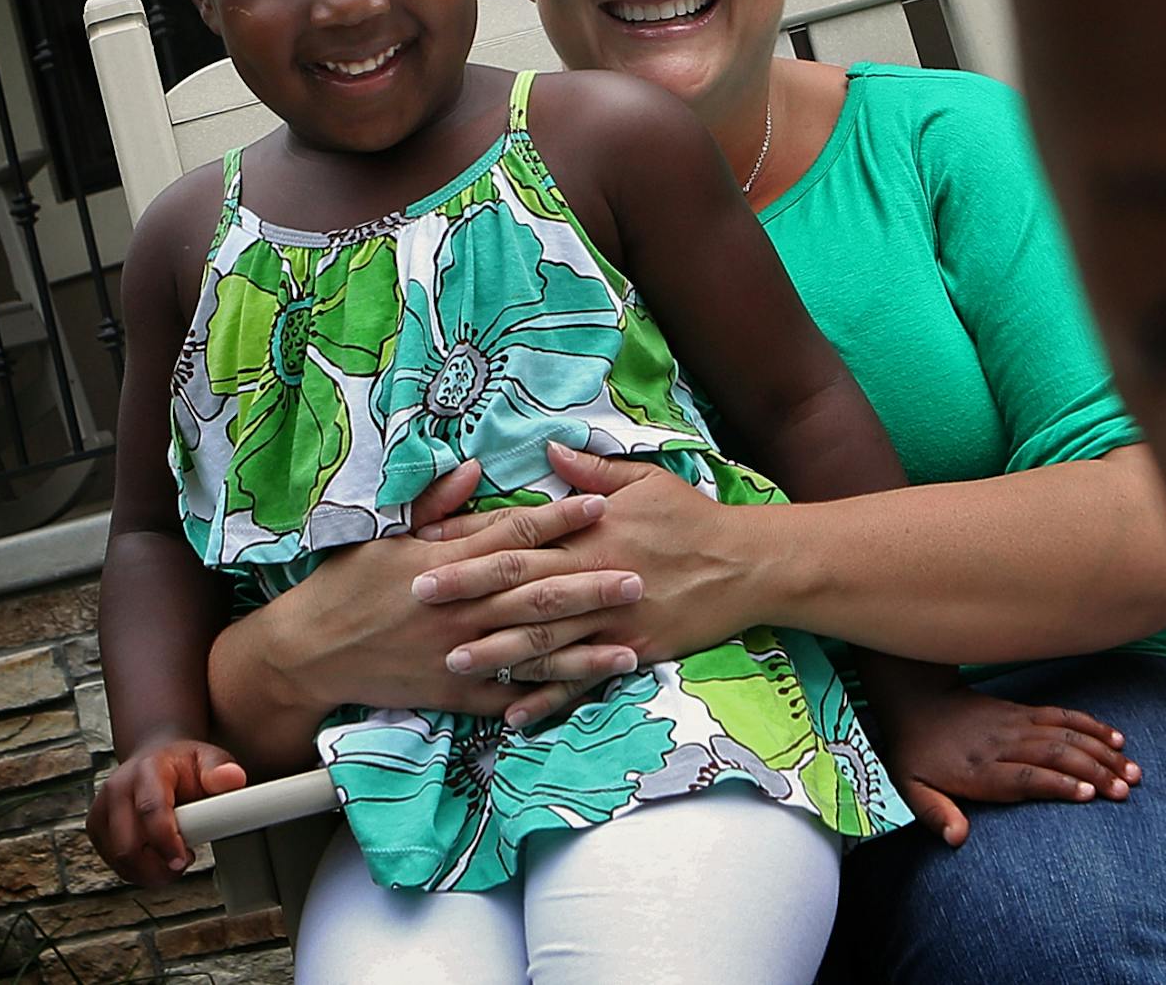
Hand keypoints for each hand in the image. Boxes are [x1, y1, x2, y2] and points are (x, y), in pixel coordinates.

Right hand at [86, 739, 245, 886]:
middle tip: (183, 864)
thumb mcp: (209, 759)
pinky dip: (136, 870)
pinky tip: (156, 859)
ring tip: (173, 860)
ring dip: (147, 872)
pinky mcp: (95, 828)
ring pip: (118, 858)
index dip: (166, 841)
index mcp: (147, 770)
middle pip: (127, 844)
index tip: (182, 860)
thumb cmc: (184, 764)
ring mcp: (102, 809)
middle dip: (156, 866)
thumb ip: (221, 770)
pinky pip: (112, 861)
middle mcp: (117, 789)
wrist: (155, 759)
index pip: (150, 810)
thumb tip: (234, 779)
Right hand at [221, 461, 639, 735]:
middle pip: (537, 591)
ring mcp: (459, 652)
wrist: (308, 651)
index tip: (601, 505)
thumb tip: (474, 468)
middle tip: (638, 577)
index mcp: (447, 563)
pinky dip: (547, 693)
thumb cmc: (348, 584)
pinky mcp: (454, 690)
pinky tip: (584, 689)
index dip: (560, 519)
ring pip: (534, 647)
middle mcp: (460, 608)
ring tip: (630, 642)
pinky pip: (509, 693)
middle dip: (590, 584)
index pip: (514, 535)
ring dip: (584, 646)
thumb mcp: (386, 534)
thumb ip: (437, 505)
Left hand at [413, 444, 771, 725]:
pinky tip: (513, 714)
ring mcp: (612, 618)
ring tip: (455, 660)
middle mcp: (594, 575)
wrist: (747, 564)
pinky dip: (548, 697)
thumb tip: (550, 450)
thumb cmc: (693, 519)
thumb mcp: (647, 481)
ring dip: (497, 650)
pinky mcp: (631, 649)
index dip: (471, 540)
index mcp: (592, 531)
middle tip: (418, 601)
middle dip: (467, 593)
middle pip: (520, 585)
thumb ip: (593, 471)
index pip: (520, 535)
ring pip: (545, 637)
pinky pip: (582, 677)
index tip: (429, 544)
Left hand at [870, 687, 1140, 846]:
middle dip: (1094, 770)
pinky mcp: (1025, 711)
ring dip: (1102, 752)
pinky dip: (1092, 726)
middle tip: (1125, 789)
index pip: (1024, 776)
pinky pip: (1063, 716)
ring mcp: (1017, 724)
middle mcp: (1003, 744)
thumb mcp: (912, 789)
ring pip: (1066, 735)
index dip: (1058, 784)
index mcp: (979, 769)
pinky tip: (1117, 739)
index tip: (1090, 794)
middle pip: (1055, 755)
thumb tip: (957, 838)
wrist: (920, 701)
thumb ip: (935, 814)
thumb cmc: (918, 754)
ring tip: (1132, 770)